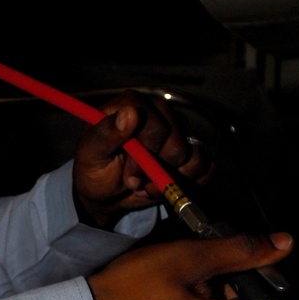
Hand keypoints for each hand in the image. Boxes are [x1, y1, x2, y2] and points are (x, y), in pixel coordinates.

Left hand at [73, 92, 211, 228]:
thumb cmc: (94, 170)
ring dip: (170, 180)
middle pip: (178, 143)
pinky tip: (163, 187)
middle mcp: (160, 113)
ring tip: (146, 185)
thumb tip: (131, 112)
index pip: (157, 124)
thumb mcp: (91, 154)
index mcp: (133, 105)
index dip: (147, 151)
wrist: (106, 194)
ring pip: (195, 156)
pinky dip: (187, 185)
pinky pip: (207, 168)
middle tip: (134, 180)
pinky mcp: (191, 154)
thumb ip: (106, 133)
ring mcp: (179, 132)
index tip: (130, 171)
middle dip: (156, 170)